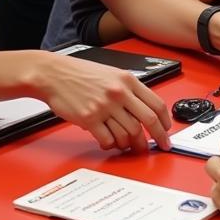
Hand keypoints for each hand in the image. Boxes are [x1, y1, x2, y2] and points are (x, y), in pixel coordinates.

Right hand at [38, 51, 171, 150]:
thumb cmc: (80, 74)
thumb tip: (143, 111)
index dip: (165, 122)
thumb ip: (128, 90)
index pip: (156, 104)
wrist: (53, 74)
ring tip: (129, 145)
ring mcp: (105, 106)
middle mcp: (119, 93)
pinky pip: (108, 139)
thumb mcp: (111, 74)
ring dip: (131, 144)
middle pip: (148, 121)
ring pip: (129, 133)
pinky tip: (109, 142)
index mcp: (127, 80)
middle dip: (157, 138)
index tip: (166, 131)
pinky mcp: (90, 119)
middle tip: (159, 146)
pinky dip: (111, 145)